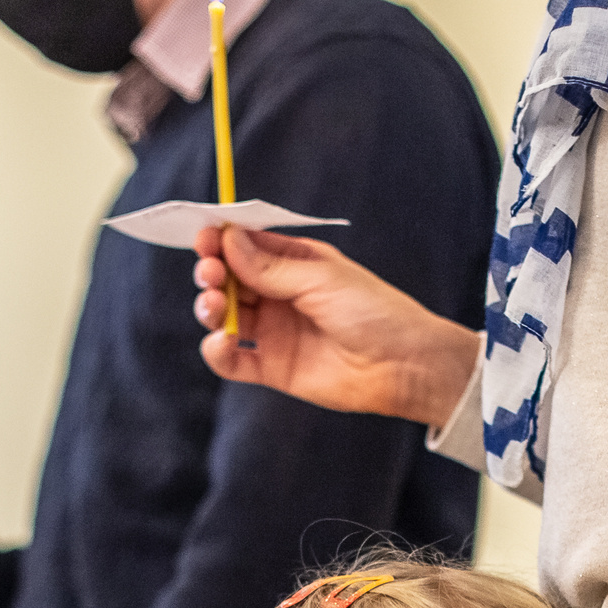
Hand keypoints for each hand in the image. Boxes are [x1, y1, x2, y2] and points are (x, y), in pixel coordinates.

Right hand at [192, 227, 480, 424]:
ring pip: (226, 316)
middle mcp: (280, 294)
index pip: (245, 246)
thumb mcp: (320, 279)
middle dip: (212, 273)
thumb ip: (271, 267)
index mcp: (294, 262)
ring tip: (215, 307)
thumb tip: (228, 240)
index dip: (221, 241)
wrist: (403, 365)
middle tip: (210, 276)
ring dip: (211, 308)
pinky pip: (233, 360)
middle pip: (229, 279)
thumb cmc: (373, 311)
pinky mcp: (273, 367)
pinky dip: (218, 352)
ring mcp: (274, 331)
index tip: (204, 240)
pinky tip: (221, 343)